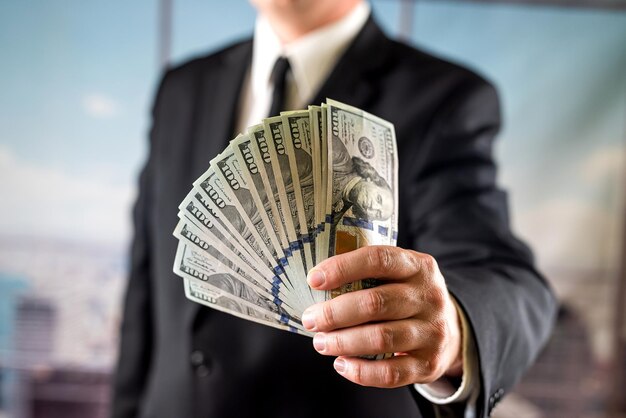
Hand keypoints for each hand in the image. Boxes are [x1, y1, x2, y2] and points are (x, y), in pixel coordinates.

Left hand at [302, 246, 462, 387]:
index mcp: (418, 266)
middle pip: (376, 303)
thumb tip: (316, 284)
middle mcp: (429, 297)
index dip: (343, 268)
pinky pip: (390, 373)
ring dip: (343, 342)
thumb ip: (367, 274)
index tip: (313, 279)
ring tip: (321, 343)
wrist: (448, 331)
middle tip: (310, 320)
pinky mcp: (429, 364)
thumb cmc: (406, 297)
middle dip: (335, 313)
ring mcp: (432, 332)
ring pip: (381, 338)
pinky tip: (341, 364)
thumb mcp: (398, 275)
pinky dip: (361, 371)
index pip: (379, 259)